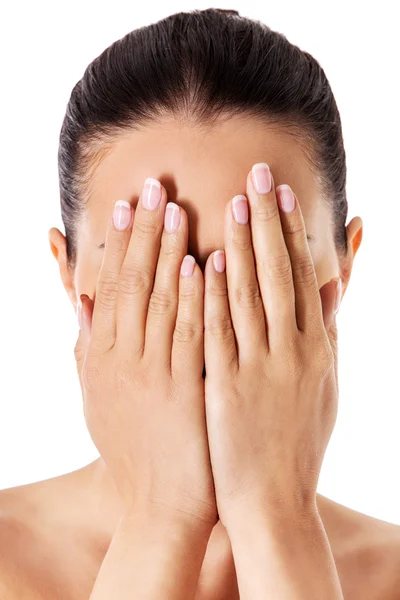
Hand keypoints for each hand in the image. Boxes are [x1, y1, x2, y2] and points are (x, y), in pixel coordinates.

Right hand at [74, 178, 216, 531]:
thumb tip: (84, 303)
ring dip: (168, 251)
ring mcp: (154, 373)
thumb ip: (88, 350)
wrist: (161, 503)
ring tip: (176, 207)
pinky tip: (201, 262)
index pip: (110, 287)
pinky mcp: (186, 389)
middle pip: (132, 283)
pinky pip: (191, 334)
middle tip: (153, 186)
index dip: (119, 243)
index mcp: (101, 358)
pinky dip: (195, 297)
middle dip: (143, 231)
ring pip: (160, 300)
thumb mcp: (97, 400)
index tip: (127, 204)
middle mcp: (123, 360)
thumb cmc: (132, 450)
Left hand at [203, 162, 340, 529]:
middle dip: (268, 221)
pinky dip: (212, 294)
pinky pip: (217, 332)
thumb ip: (326, 334)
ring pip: (249, 295)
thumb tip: (329, 286)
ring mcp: (258, 368)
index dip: (293, 232)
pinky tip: (205, 260)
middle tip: (258, 173)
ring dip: (241, 244)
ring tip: (232, 200)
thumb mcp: (325, 385)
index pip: (302, 277)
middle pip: (278, 274)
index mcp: (316, 350)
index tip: (283, 193)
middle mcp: (291, 352)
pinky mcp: (225, 387)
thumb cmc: (299, 442)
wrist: (274, 500)